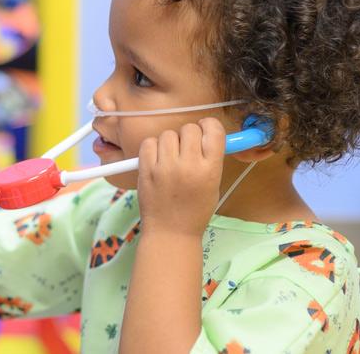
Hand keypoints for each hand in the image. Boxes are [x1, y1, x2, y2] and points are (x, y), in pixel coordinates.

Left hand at [136, 118, 225, 237]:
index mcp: (210, 170)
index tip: (205, 130)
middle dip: (188, 135)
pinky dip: (152, 147)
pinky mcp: (146, 170)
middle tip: (186, 149)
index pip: (213, 131)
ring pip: (168, 134)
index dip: (209, 126)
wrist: (170, 233)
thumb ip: (211, 159)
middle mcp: (188, 165)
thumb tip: (207, 135)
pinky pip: (149, 142)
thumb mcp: (213, 185)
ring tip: (170, 158)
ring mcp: (165, 167)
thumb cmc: (194, 211)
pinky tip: (157, 160)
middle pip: (189, 129)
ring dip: (170, 142)